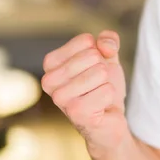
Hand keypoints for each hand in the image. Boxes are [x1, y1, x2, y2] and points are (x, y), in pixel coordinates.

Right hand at [41, 31, 127, 158]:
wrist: (109, 119)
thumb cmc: (102, 85)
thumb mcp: (108, 56)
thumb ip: (108, 40)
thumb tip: (105, 46)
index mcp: (51, 63)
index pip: (86, 40)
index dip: (99, 52)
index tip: (92, 69)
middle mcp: (48, 80)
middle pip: (93, 56)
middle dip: (103, 69)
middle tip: (97, 85)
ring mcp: (59, 98)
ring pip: (100, 72)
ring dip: (107, 83)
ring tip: (97, 95)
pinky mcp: (75, 112)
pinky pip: (107, 90)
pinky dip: (110, 97)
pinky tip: (100, 107)